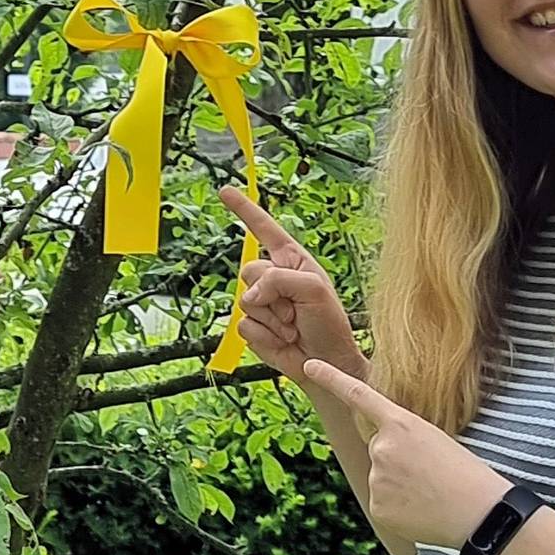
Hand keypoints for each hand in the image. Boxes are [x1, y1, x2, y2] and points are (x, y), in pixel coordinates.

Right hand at [219, 187, 366, 379]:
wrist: (326, 362)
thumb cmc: (329, 323)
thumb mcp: (314, 288)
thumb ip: (278, 279)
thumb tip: (249, 296)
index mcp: (291, 260)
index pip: (263, 228)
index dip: (243, 209)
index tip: (225, 191)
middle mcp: (273, 278)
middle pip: (248, 271)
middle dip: (271, 293)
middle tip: (296, 311)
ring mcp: (262, 304)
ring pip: (244, 301)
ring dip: (272, 318)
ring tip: (293, 327)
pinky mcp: (253, 328)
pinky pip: (243, 325)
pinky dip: (265, 335)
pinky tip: (283, 340)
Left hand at [301, 360, 511, 547]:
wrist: (481, 512)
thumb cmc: (468, 473)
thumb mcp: (436, 439)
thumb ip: (402, 438)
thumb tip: (381, 454)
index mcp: (401, 422)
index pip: (358, 394)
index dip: (331, 377)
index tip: (310, 364)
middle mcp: (382, 446)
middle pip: (378, 448)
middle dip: (398, 459)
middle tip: (429, 472)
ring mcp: (377, 476)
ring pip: (381, 477)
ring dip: (400, 484)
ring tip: (431, 492)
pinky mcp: (377, 504)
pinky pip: (382, 502)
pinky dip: (399, 507)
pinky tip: (422, 509)